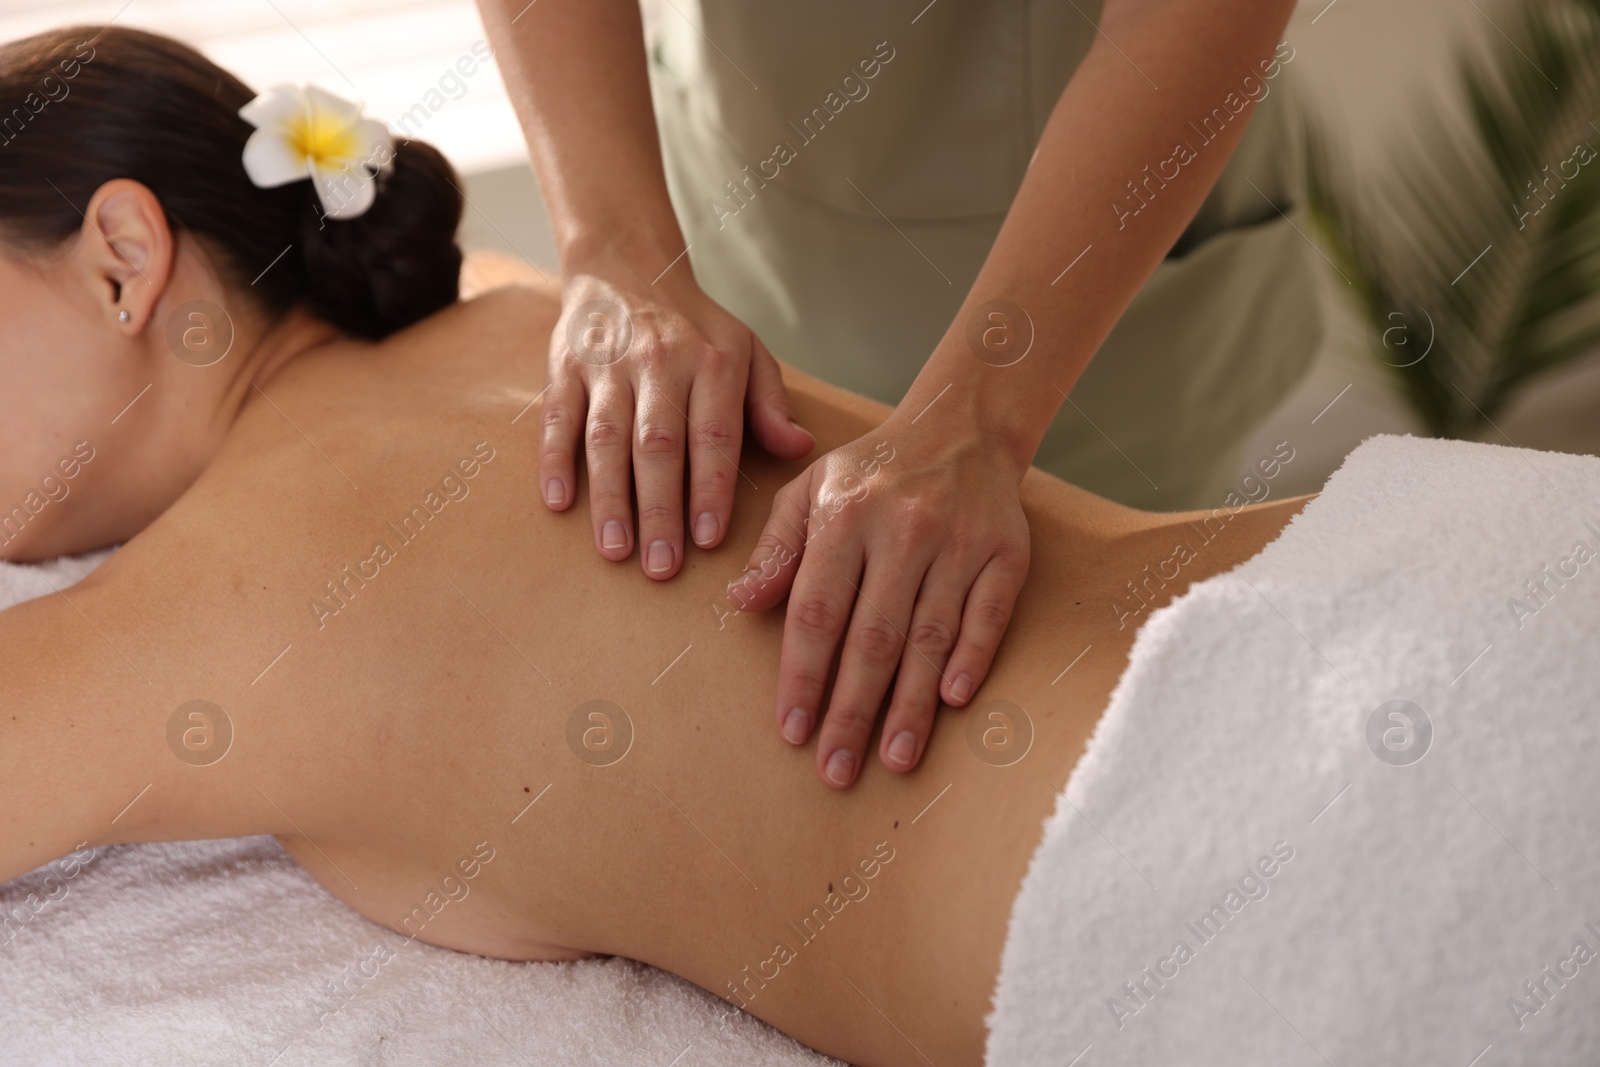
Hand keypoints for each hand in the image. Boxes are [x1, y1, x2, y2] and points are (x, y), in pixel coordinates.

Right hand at [541, 257, 814, 576]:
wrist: (626, 268)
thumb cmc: (695, 327)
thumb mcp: (747, 351)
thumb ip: (771, 404)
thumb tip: (800, 449)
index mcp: (713, 361)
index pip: (713, 435)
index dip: (710, 488)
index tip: (709, 539)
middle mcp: (660, 362)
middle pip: (658, 445)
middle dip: (660, 509)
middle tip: (661, 566)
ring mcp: (609, 365)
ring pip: (607, 438)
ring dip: (610, 498)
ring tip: (615, 550)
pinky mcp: (565, 367)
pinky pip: (558, 418)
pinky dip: (555, 461)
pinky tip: (558, 503)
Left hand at [726, 417, 1031, 787]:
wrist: (963, 424)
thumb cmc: (873, 472)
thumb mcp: (809, 490)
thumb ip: (776, 548)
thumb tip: (741, 601)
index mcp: (845, 516)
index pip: (817, 611)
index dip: (802, 675)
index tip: (792, 729)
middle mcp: (903, 530)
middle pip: (873, 637)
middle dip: (852, 710)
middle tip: (837, 769)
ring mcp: (958, 543)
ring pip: (931, 636)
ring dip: (911, 704)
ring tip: (895, 759)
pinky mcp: (1006, 553)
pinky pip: (988, 614)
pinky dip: (972, 657)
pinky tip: (953, 701)